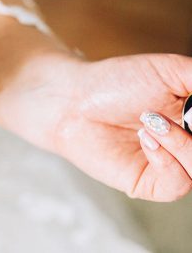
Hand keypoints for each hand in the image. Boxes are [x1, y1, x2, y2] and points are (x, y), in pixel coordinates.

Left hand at [0, 52, 191, 201]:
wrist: (74, 100)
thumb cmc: (116, 82)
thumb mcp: (171, 72)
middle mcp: (185, 144)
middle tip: (182, 114)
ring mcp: (169, 165)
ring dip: (182, 142)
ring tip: (150, 120)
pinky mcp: (148, 183)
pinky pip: (177, 183)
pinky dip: (167, 158)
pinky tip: (145, 137)